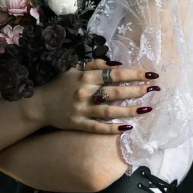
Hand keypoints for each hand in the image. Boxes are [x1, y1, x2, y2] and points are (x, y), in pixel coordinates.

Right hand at [25, 58, 160, 133]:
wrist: (39, 105)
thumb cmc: (59, 85)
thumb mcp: (74, 70)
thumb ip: (94, 65)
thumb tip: (116, 64)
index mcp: (85, 77)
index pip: (114, 74)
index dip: (134, 73)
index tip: (150, 74)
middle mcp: (84, 92)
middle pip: (115, 91)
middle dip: (136, 90)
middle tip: (154, 89)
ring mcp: (81, 110)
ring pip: (109, 111)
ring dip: (129, 110)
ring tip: (147, 108)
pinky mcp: (78, 124)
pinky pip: (97, 128)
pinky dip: (112, 128)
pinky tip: (127, 127)